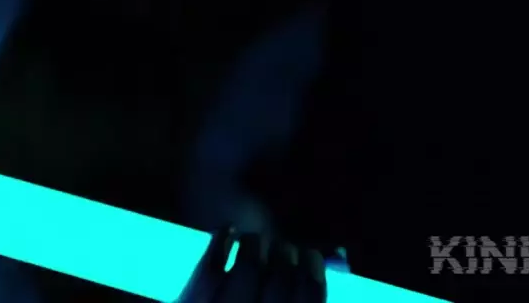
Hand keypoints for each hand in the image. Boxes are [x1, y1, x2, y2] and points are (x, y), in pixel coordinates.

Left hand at [177, 227, 328, 302]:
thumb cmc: (240, 300)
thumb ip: (307, 290)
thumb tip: (339, 255)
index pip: (311, 291)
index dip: (313, 265)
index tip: (308, 255)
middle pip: (282, 275)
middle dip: (285, 253)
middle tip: (283, 248)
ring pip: (249, 265)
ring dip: (255, 243)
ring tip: (254, 242)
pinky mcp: (188, 300)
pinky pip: (212, 257)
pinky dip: (221, 236)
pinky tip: (227, 232)